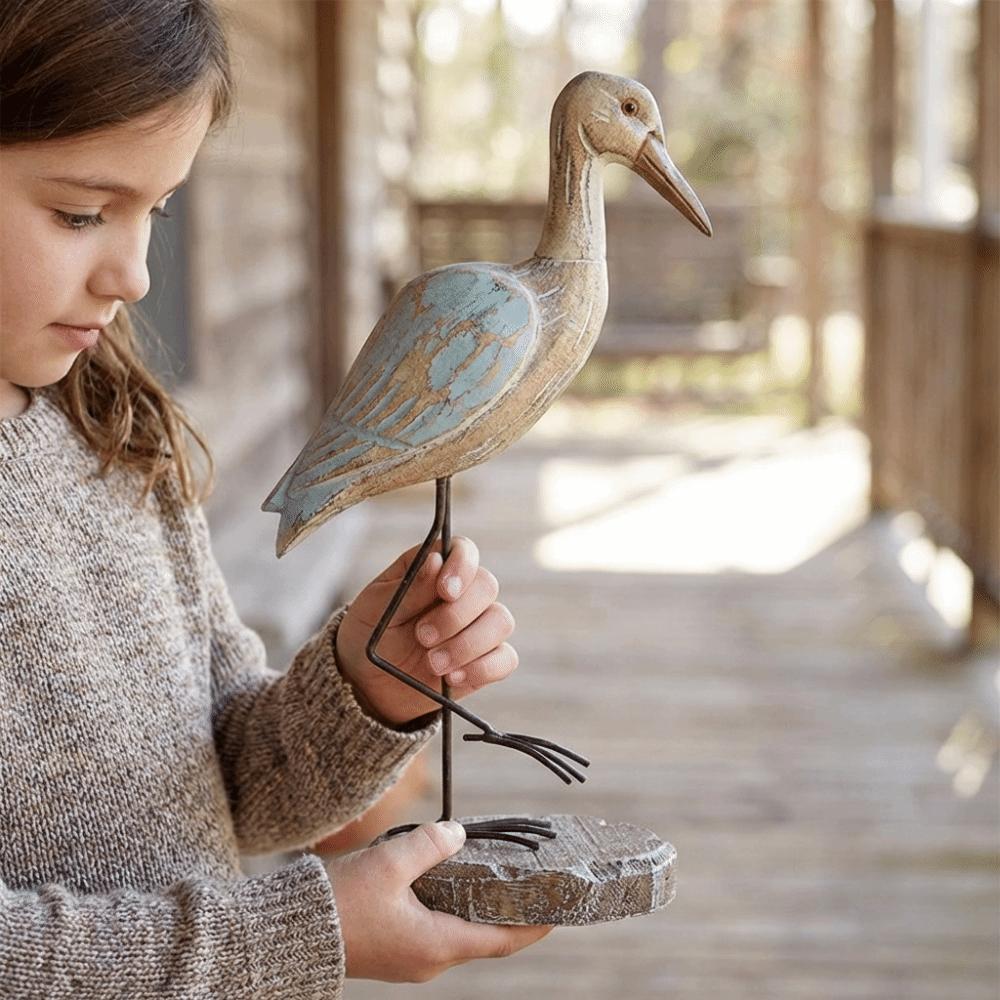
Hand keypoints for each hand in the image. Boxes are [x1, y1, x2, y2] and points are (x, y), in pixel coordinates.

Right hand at [324, 821, 552, 981]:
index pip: (503, 940)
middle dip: (511, 912)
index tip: (560, 908)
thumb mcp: (390, 863)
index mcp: (437, 945)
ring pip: (461, 932)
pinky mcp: (395, 949)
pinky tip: (450, 879)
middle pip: (485, 937)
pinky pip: (438, 930)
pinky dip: (454, 908)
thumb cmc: (341, 902)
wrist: (292, 933)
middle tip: (531, 880)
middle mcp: (430, 960)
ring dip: (481, 908)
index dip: (535, 925)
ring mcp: (412, 958)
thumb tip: (459, 834)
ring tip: (497, 875)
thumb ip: (430, 845)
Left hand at [335, 537, 517, 725]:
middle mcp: (464, 594)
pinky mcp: (485, 661)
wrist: (368, 682)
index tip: (445, 591)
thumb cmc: (370, 633)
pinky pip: (506, 659)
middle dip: (456, 615)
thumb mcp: (377, 607)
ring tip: (433, 663)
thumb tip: (437, 559)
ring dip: (467, 645)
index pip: (464, 551)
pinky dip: (482, 668)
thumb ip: (409, 586)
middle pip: (487, 587)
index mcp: (436, 570)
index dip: (462, 566)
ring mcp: (478, 627)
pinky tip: (452, 678)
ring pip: (501, 622)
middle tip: (422, 636)